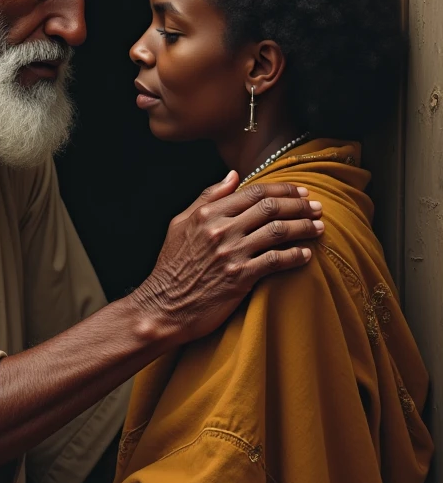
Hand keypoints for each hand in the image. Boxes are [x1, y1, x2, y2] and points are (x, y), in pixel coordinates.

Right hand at [134, 171, 322, 344]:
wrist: (163, 306)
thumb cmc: (172, 266)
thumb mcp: (181, 223)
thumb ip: (208, 197)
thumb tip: (234, 176)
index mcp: (208, 213)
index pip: (254, 192)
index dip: (283, 189)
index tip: (301, 191)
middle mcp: (221, 230)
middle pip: (271, 208)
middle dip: (299, 205)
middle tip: (317, 207)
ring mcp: (231, 254)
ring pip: (278, 231)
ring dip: (304, 227)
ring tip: (319, 227)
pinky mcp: (240, 278)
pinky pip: (276, 261)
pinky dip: (295, 256)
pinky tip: (306, 255)